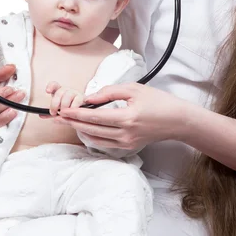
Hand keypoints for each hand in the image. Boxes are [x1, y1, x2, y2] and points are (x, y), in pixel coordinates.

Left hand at [46, 81, 84, 116]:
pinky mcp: (82, 98)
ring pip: (68, 96)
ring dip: (64, 106)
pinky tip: (71, 113)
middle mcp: (67, 90)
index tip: (47, 91)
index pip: (54, 85)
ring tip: (63, 114)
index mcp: (60, 91)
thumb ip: (50, 113)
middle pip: (59, 92)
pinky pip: (77, 101)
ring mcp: (75, 93)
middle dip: (55, 103)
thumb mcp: (58, 111)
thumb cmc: (69, 109)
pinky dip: (73, 108)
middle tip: (53, 113)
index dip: (50, 86)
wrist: (82, 111)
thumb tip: (41, 115)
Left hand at [53, 83, 190, 151]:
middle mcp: (125, 134)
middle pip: (92, 130)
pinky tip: (84, 130)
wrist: (176, 120)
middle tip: (58, 116)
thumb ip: (111, 92)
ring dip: (80, 130)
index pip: (95, 117)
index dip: (77, 114)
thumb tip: (91, 97)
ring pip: (96, 139)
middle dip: (73, 123)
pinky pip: (105, 143)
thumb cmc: (158, 101)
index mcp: (127, 118)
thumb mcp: (134, 89)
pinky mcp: (129, 146)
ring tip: (67, 122)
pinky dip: (92, 137)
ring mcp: (127, 143)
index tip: (64, 110)